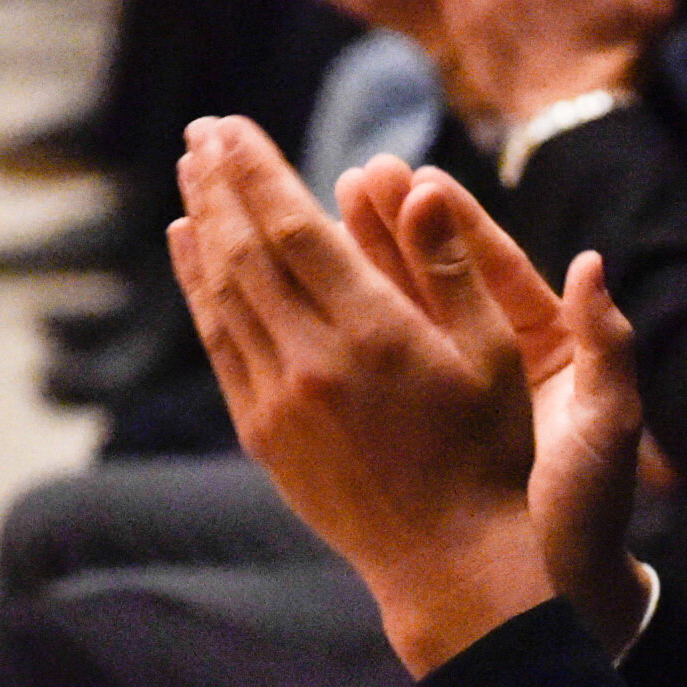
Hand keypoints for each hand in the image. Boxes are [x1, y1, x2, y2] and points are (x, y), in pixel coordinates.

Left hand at [168, 117, 551, 674]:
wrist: (451, 562)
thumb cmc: (491, 452)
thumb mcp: (495, 354)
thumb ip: (451, 267)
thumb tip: (421, 183)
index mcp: (375, 335)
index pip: (292, 229)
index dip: (256, 170)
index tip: (231, 124)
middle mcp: (314, 364)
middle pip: (244, 253)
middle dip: (219, 184)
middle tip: (202, 129)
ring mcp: (279, 402)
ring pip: (223, 295)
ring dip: (203, 227)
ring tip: (192, 174)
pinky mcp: (263, 434)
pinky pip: (219, 343)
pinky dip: (199, 289)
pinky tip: (193, 251)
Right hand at [332, 156, 649, 653]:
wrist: (557, 589)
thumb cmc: (592, 513)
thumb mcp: (607, 423)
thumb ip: (606, 343)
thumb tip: (593, 264)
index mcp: (545, 346)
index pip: (494, 268)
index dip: (455, 226)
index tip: (419, 180)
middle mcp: (494, 356)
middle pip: (437, 275)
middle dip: (395, 225)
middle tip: (355, 174)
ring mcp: (451, 385)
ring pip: (399, 309)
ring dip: (362, 260)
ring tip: (322, 205)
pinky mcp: (416, 419)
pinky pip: (378, 359)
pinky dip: (344, 322)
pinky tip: (302, 285)